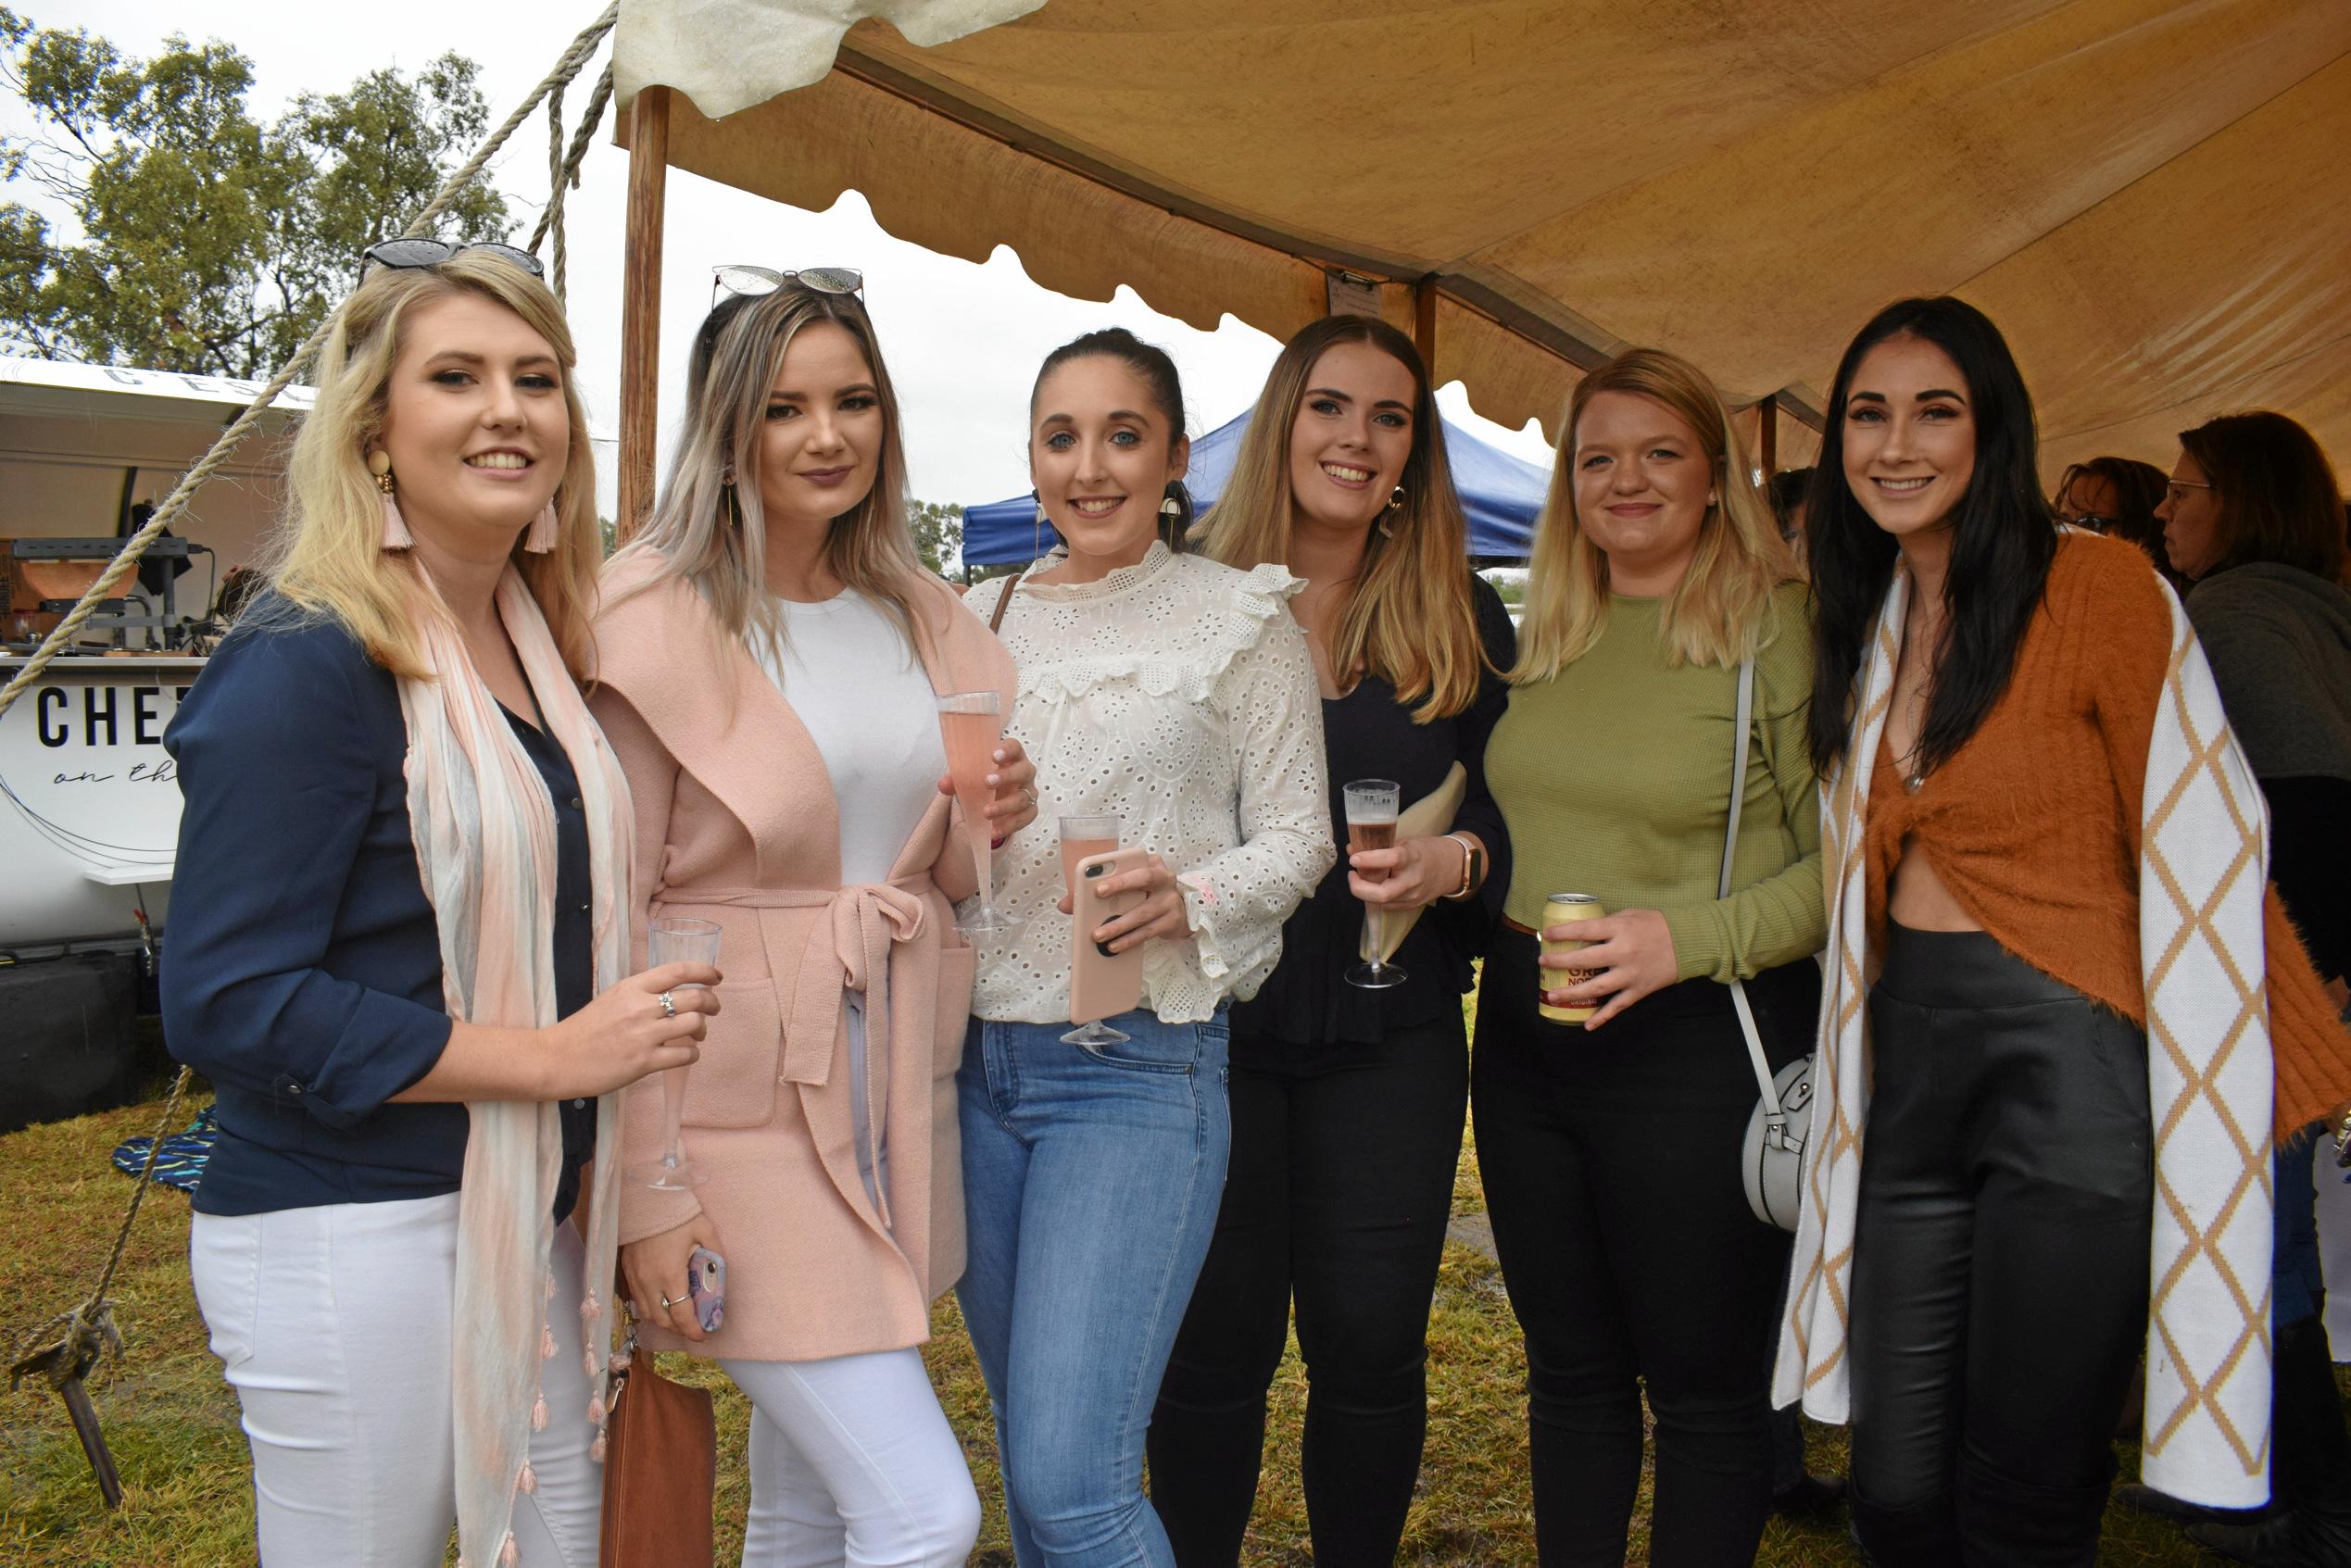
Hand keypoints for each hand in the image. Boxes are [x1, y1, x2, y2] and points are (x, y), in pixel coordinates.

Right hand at [541, 963, 719, 1098]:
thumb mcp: (612, 998)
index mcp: (632, 987)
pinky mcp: (644, 1062)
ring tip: (697, 1034)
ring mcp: (643, 1035)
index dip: (705, 971)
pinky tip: (685, 1054)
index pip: (679, 970)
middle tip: (713, 1009)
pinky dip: (693, 1054)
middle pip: (696, 997)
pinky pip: (686, 1055)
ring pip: (695, 1024)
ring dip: (703, 1029)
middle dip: (712, 1002)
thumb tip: (672, 993)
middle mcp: (641, 1007)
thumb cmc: (584, 1030)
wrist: (556, 1059)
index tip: (716, 977)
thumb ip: (641, 993)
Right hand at [621, 1214, 722, 1342]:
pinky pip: (637, 1299)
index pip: (681, 1315)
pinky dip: (650, 1307)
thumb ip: (716, 1253)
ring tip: (679, 1318)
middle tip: (694, 1327)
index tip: (704, 1335)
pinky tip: (662, 1302)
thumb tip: (722, 1272)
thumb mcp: (705, 1230)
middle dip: (679, 1329)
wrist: (646, 1197)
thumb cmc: (677, 1214)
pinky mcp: (626, 1271)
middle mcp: (649, 1282)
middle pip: (662, 1320)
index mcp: (670, 1275)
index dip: (693, 1330)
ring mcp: (635, 1278)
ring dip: (663, 1320)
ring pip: (647, 1313)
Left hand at [937, 733, 1038, 848]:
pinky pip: (1025, 818)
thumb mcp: (968, 780)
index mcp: (1011, 757)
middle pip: (1025, 770)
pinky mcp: (1029, 811)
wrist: (989, 805)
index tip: (994, 756)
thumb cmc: (981, 783)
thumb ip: (956, 780)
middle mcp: (1024, 772)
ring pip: (1023, 797)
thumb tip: (944, 784)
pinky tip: (993, 831)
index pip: (1015, 747)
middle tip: (987, 783)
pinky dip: (1009, 825)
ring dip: (1005, 805)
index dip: (1007, 750)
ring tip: (986, 812)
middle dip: (1007, 776)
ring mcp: (1029, 792)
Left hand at [1058, 852, 1190, 953]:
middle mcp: (1165, 880)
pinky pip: (1147, 932)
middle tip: (1096, 897)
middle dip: (1120, 887)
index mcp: (1152, 865)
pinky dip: (1129, 940)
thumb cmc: (1147, 894)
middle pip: (1144, 880)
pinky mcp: (1172, 922)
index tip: (1098, 885)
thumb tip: (1065, 904)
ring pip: (1142, 913)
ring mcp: (1171, 901)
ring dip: (1118, 925)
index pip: (1135, 864)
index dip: (1118, 875)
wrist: (1182, 911)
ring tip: (1098, 935)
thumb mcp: (1130, 886)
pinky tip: (1114, 946)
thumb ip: (1100, 890)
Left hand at [1347, 834, 1469, 913]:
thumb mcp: (1405, 842)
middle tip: (1352, 876)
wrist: (1453, 867)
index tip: (1353, 859)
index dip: (1369, 860)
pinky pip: (1387, 905)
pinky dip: (1376, 897)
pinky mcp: (1412, 906)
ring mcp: (1413, 896)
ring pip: (1382, 901)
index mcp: (1412, 857)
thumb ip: (1379, 847)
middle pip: (1382, 893)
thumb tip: (1351, 848)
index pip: (1390, 859)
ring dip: (1365, 892)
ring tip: (1361, 879)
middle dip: (1359, 888)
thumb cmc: (1426, 850)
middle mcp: (1413, 880)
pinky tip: (1375, 886)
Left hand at [1539, 909, 1677, 1029]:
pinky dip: (1602, 1017)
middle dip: (1560, 962)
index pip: (1584, 930)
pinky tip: (1587, 1025)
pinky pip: (1617, 1006)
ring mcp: (1630, 974)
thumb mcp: (1629, 915)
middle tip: (1542, 963)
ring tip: (1552, 995)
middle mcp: (1623, 952)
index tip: (1546, 935)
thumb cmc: (1657, 925)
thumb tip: (1582, 931)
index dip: (1563, 932)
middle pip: (1585, 960)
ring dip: (1572, 993)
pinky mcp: (1639, 990)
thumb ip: (1607, 924)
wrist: (1688, 942)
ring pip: (1596, 988)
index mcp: (1620, 929)